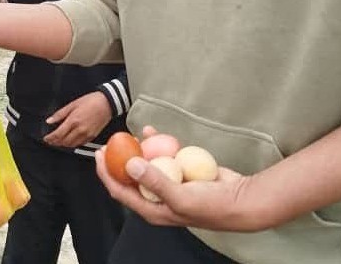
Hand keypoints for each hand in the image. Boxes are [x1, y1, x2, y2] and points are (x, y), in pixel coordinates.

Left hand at [43, 91, 111, 147]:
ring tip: (58, 142)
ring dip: (63, 144)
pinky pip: (80, 144)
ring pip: (72, 145)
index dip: (50, 138)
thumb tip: (49, 121)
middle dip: (55, 143)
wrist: (107, 103)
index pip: (58, 134)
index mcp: (73, 121)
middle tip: (50, 141)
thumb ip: (59, 114)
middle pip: (64, 141)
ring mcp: (87, 134)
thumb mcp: (72, 104)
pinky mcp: (92, 136)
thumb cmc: (91, 101)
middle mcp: (80, 129)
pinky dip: (73, 144)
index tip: (46, 138)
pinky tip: (69, 141)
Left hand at [93, 128, 268, 231]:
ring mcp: (170, 184)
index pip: (121, 192)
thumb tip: (129, 164)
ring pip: (147, 164)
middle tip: (110, 142)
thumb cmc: (211, 205)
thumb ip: (154, 181)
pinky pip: (164, 156)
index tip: (98, 155)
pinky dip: (157, 145)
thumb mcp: (180, 196)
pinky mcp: (182, 172)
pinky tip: (151, 131)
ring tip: (128, 135)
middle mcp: (158, 198)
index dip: (106, 174)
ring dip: (137, 150)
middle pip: (131, 177)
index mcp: (153, 209)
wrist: (242, 200)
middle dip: (118, 160)